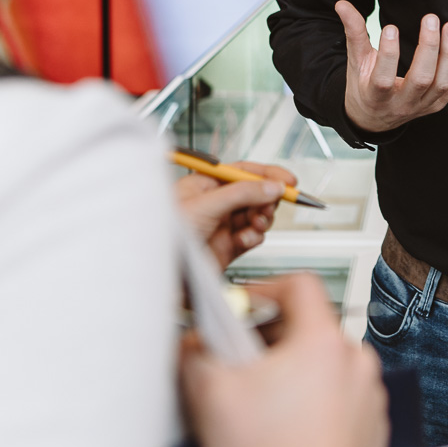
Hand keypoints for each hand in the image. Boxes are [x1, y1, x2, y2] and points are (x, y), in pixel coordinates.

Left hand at [175, 161, 295, 267]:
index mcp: (204, 185)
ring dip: (262, 219)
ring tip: (258, 223)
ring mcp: (221, 227)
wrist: (160, 273)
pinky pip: (251, 237)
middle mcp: (214, 204)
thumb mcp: (205, 205)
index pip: (242, 173)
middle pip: (253, 194)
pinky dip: (254, 237)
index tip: (287, 180)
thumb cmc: (164, 235)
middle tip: (271, 204)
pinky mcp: (227, 248)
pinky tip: (247, 239)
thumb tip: (270, 186)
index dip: (266, 174)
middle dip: (266, 199)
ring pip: (255, 216)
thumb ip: (241, 194)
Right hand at [181, 272, 389, 446]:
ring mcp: (369, 398)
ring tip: (260, 406)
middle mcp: (356, 364)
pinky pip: (339, 398)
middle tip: (239, 363)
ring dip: (292, 373)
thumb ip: (195, 350)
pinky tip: (284, 431)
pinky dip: (312, 403)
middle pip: (310, 326)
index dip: (262, 288)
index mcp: (324, 343)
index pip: (298, 284)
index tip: (240, 308)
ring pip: (324, 365)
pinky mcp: (371, 428)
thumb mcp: (211, 395)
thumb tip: (193, 339)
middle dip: (270, 339)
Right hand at [336, 1, 447, 134]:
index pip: (383, 79)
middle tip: (430, 18)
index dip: (388, 54)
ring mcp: (422, 107)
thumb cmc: (364, 86)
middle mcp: (401, 105)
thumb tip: (342, 4)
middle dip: (428, 48)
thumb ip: (353, 33)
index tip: (391, 27)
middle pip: (421, 80)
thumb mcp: (355, 62)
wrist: (374, 119)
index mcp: (376, 97)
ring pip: (442, 83)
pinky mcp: (437, 104)